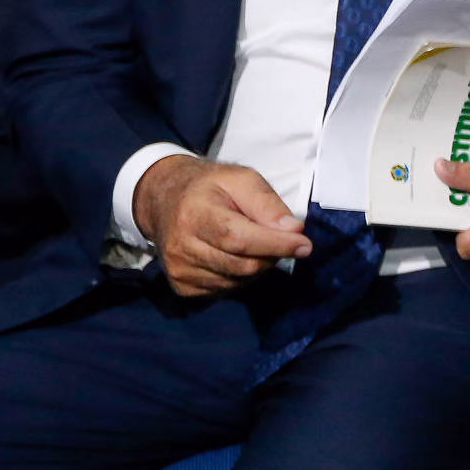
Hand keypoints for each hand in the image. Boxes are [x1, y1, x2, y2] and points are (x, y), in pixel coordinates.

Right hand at [132, 155, 310, 296]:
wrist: (165, 201)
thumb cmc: (210, 188)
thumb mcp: (242, 179)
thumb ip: (267, 203)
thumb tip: (293, 230)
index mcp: (195, 214)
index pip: (239, 239)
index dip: (275, 245)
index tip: (305, 245)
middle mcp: (181, 246)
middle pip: (243, 265)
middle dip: (272, 255)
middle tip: (282, 239)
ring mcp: (178, 269)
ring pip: (238, 281)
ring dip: (259, 266)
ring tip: (254, 243)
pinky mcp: (181, 286)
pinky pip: (226, 290)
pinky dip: (241, 277)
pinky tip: (236, 256)